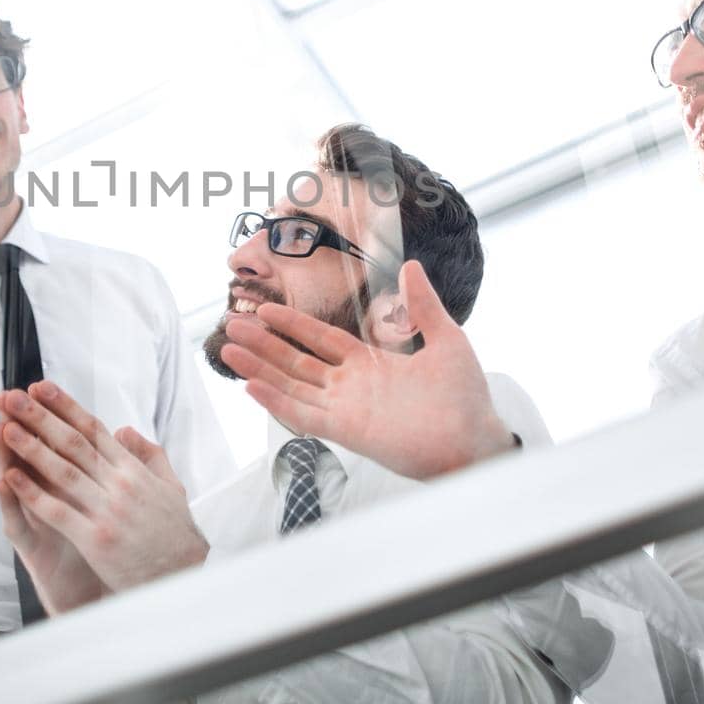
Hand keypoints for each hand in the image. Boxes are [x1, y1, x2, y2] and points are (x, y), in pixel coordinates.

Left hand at [0, 381, 207, 592]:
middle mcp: (119, 484)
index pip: (93, 430)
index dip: (64, 407)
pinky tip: (12, 478)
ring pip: (62, 471)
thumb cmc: (176, 534)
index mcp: (133, 470)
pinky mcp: (96, 539)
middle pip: (73, 443)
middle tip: (13, 398)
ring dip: (30, 448)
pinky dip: (33, 494)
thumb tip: (125, 431)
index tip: (41, 389)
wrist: (184, 575)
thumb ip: (149, 454)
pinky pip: (58, 512)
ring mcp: (107, 511)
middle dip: (39, 417)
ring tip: (6, 429)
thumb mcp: (171, 486)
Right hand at [219, 259, 514, 479]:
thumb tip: (411, 264)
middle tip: (232, 324)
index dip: (292, 325)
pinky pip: (303, 415)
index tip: (264, 308)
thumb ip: (423, 304)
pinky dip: (276, 402)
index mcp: (369, 364)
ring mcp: (345, 409)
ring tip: (228, 349)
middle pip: (296, 361)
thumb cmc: (466, 395)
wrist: (476, 438)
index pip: (320, 339)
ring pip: (291, 385)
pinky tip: (251, 386)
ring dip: (259, 368)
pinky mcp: (346, 431)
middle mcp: (350, 386)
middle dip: (264, 344)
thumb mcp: (446, 338)